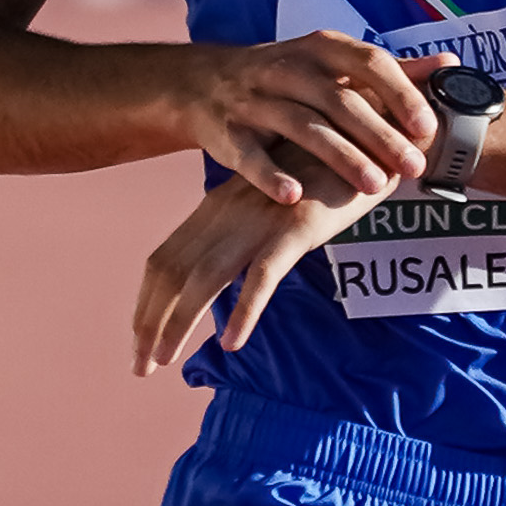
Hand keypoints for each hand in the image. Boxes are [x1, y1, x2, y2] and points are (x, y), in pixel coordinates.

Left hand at [134, 163, 387, 374]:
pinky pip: (263, 275)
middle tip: (141, 368)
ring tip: (165, 361)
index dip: (145, 304)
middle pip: (172, 272)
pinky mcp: (297, 228)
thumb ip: (242, 232)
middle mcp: (227, 212)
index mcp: (216, 207)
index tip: (138, 343)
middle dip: (149, 322)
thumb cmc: (320, 175)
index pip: (164, 260)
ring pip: (205, 277)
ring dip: (179, 322)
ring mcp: (259, 219)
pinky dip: (243, 310)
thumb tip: (221, 273)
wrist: (367, 138)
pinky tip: (231, 343)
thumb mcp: (267, 203)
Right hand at [185, 32, 443, 204]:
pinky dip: (270, 175)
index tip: (428, 126)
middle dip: (380, 135)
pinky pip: (249, 155)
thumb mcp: (334, 64)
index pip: (369, 62)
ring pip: (302, 127)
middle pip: (340, 100)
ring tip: (373, 186)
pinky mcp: (226, 132)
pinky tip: (294, 197)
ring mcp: (254, 100)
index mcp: (320, 48)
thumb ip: (391, 71)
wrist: (204, 82)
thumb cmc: (288, 77)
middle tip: (414, 167)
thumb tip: (452, 64)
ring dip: (340, 156)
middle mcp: (287, 69)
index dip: (400, 93)